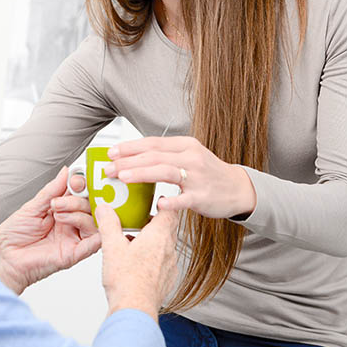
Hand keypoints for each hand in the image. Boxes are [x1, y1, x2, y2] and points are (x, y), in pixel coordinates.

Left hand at [0, 167, 101, 294]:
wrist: (5, 257)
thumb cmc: (14, 234)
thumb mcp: (32, 206)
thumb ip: (52, 190)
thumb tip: (67, 171)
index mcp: (62, 209)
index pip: (81, 193)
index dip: (82, 184)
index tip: (75, 180)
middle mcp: (71, 223)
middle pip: (90, 206)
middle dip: (76, 199)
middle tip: (57, 202)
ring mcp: (74, 237)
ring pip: (93, 221)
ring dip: (77, 213)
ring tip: (57, 214)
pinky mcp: (75, 253)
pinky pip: (94, 243)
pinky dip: (94, 232)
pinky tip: (77, 224)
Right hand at [97, 204, 178, 320]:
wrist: (135, 310)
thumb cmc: (126, 281)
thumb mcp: (112, 247)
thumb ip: (109, 224)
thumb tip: (104, 209)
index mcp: (158, 236)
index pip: (170, 211)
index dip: (165, 203)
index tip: (157, 199)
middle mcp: (168, 249)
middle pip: (169, 227)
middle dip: (155, 221)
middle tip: (140, 218)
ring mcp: (170, 265)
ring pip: (165, 245)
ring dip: (153, 240)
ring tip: (134, 241)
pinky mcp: (167, 279)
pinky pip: (163, 261)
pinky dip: (153, 257)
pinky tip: (138, 262)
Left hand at [105, 136, 256, 219]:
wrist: (237, 188)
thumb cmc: (207, 172)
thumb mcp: (188, 156)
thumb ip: (164, 155)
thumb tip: (131, 158)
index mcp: (185, 145)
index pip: (152, 143)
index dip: (130, 147)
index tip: (111, 152)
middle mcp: (191, 157)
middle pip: (154, 156)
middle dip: (128, 162)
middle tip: (108, 168)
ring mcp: (197, 177)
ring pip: (165, 171)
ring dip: (142, 173)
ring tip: (123, 178)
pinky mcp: (203, 196)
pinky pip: (185, 199)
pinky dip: (172, 201)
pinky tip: (159, 203)